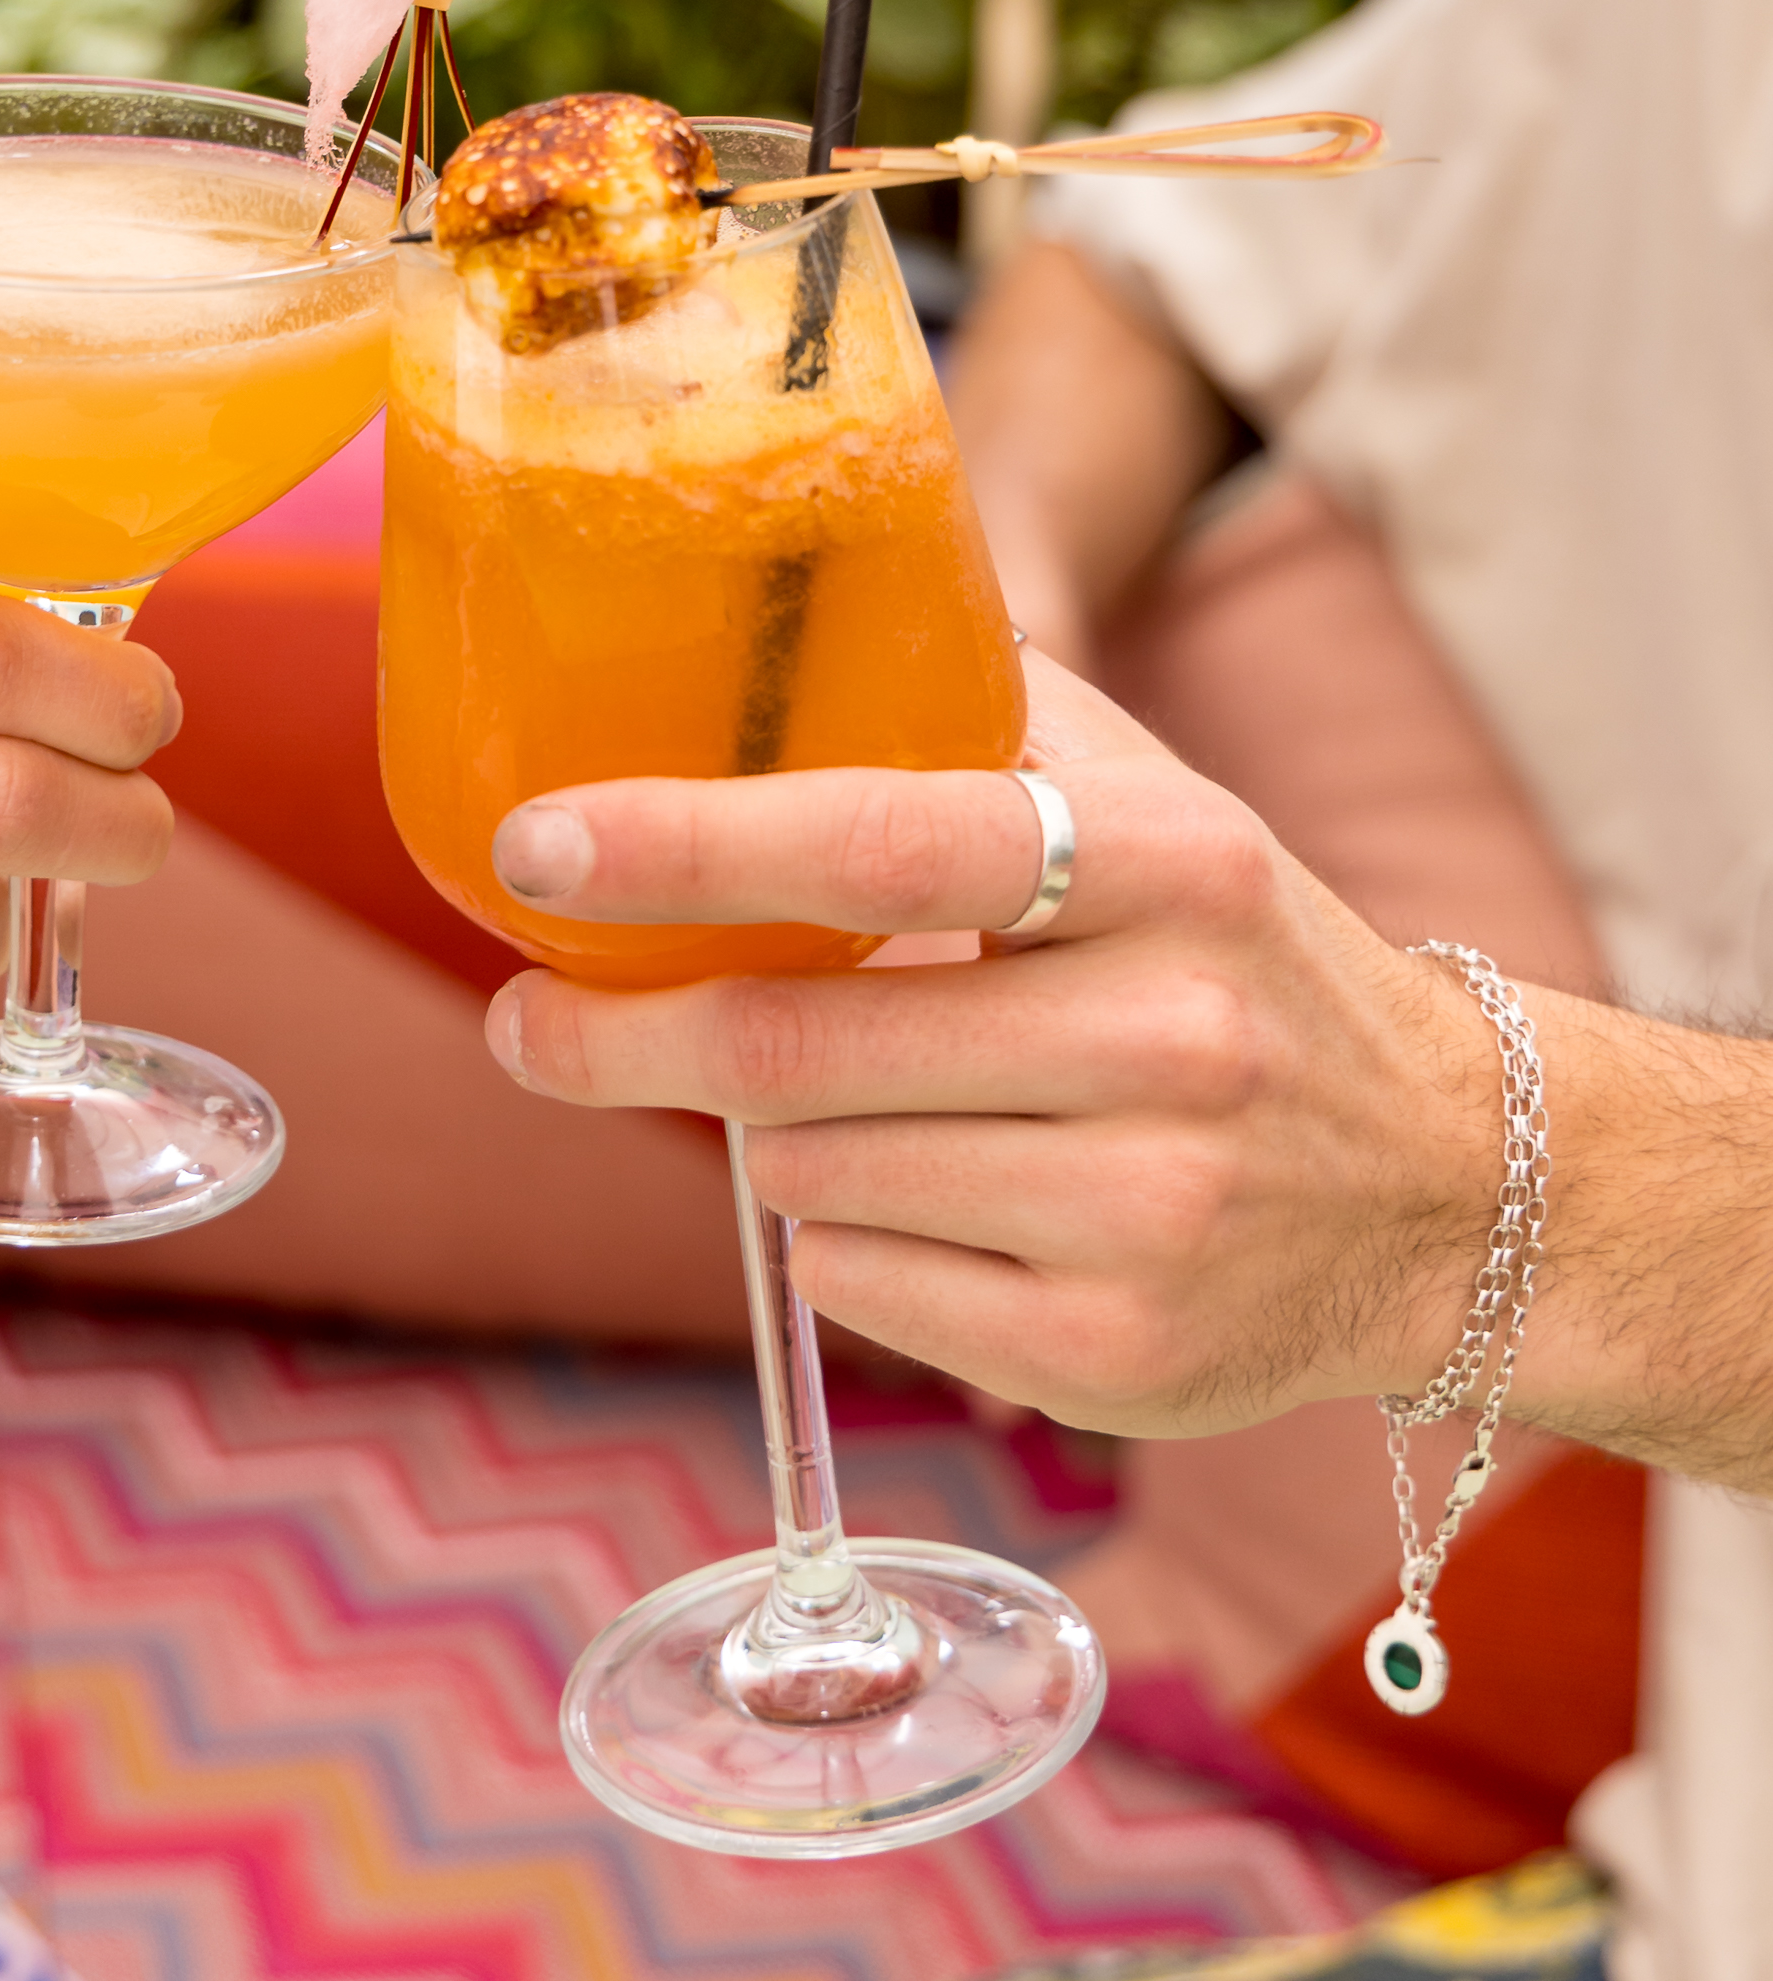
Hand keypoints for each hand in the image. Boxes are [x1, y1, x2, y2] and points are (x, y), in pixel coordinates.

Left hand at [479, 659, 1505, 1435]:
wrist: (1450, 1184)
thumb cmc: (1231, 957)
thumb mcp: (1151, 805)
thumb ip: (975, 715)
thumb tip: (759, 623)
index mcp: (1170, 863)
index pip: (884, 841)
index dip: (687, 846)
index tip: (535, 848)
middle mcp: (1177, 1037)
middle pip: (801, 1045)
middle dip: (628, 1035)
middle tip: (530, 1024)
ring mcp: (1156, 1213)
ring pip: (812, 1176)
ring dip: (769, 1137)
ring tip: (836, 1104)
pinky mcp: (1121, 1357)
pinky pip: (863, 1286)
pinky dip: (840, 1238)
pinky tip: (921, 1201)